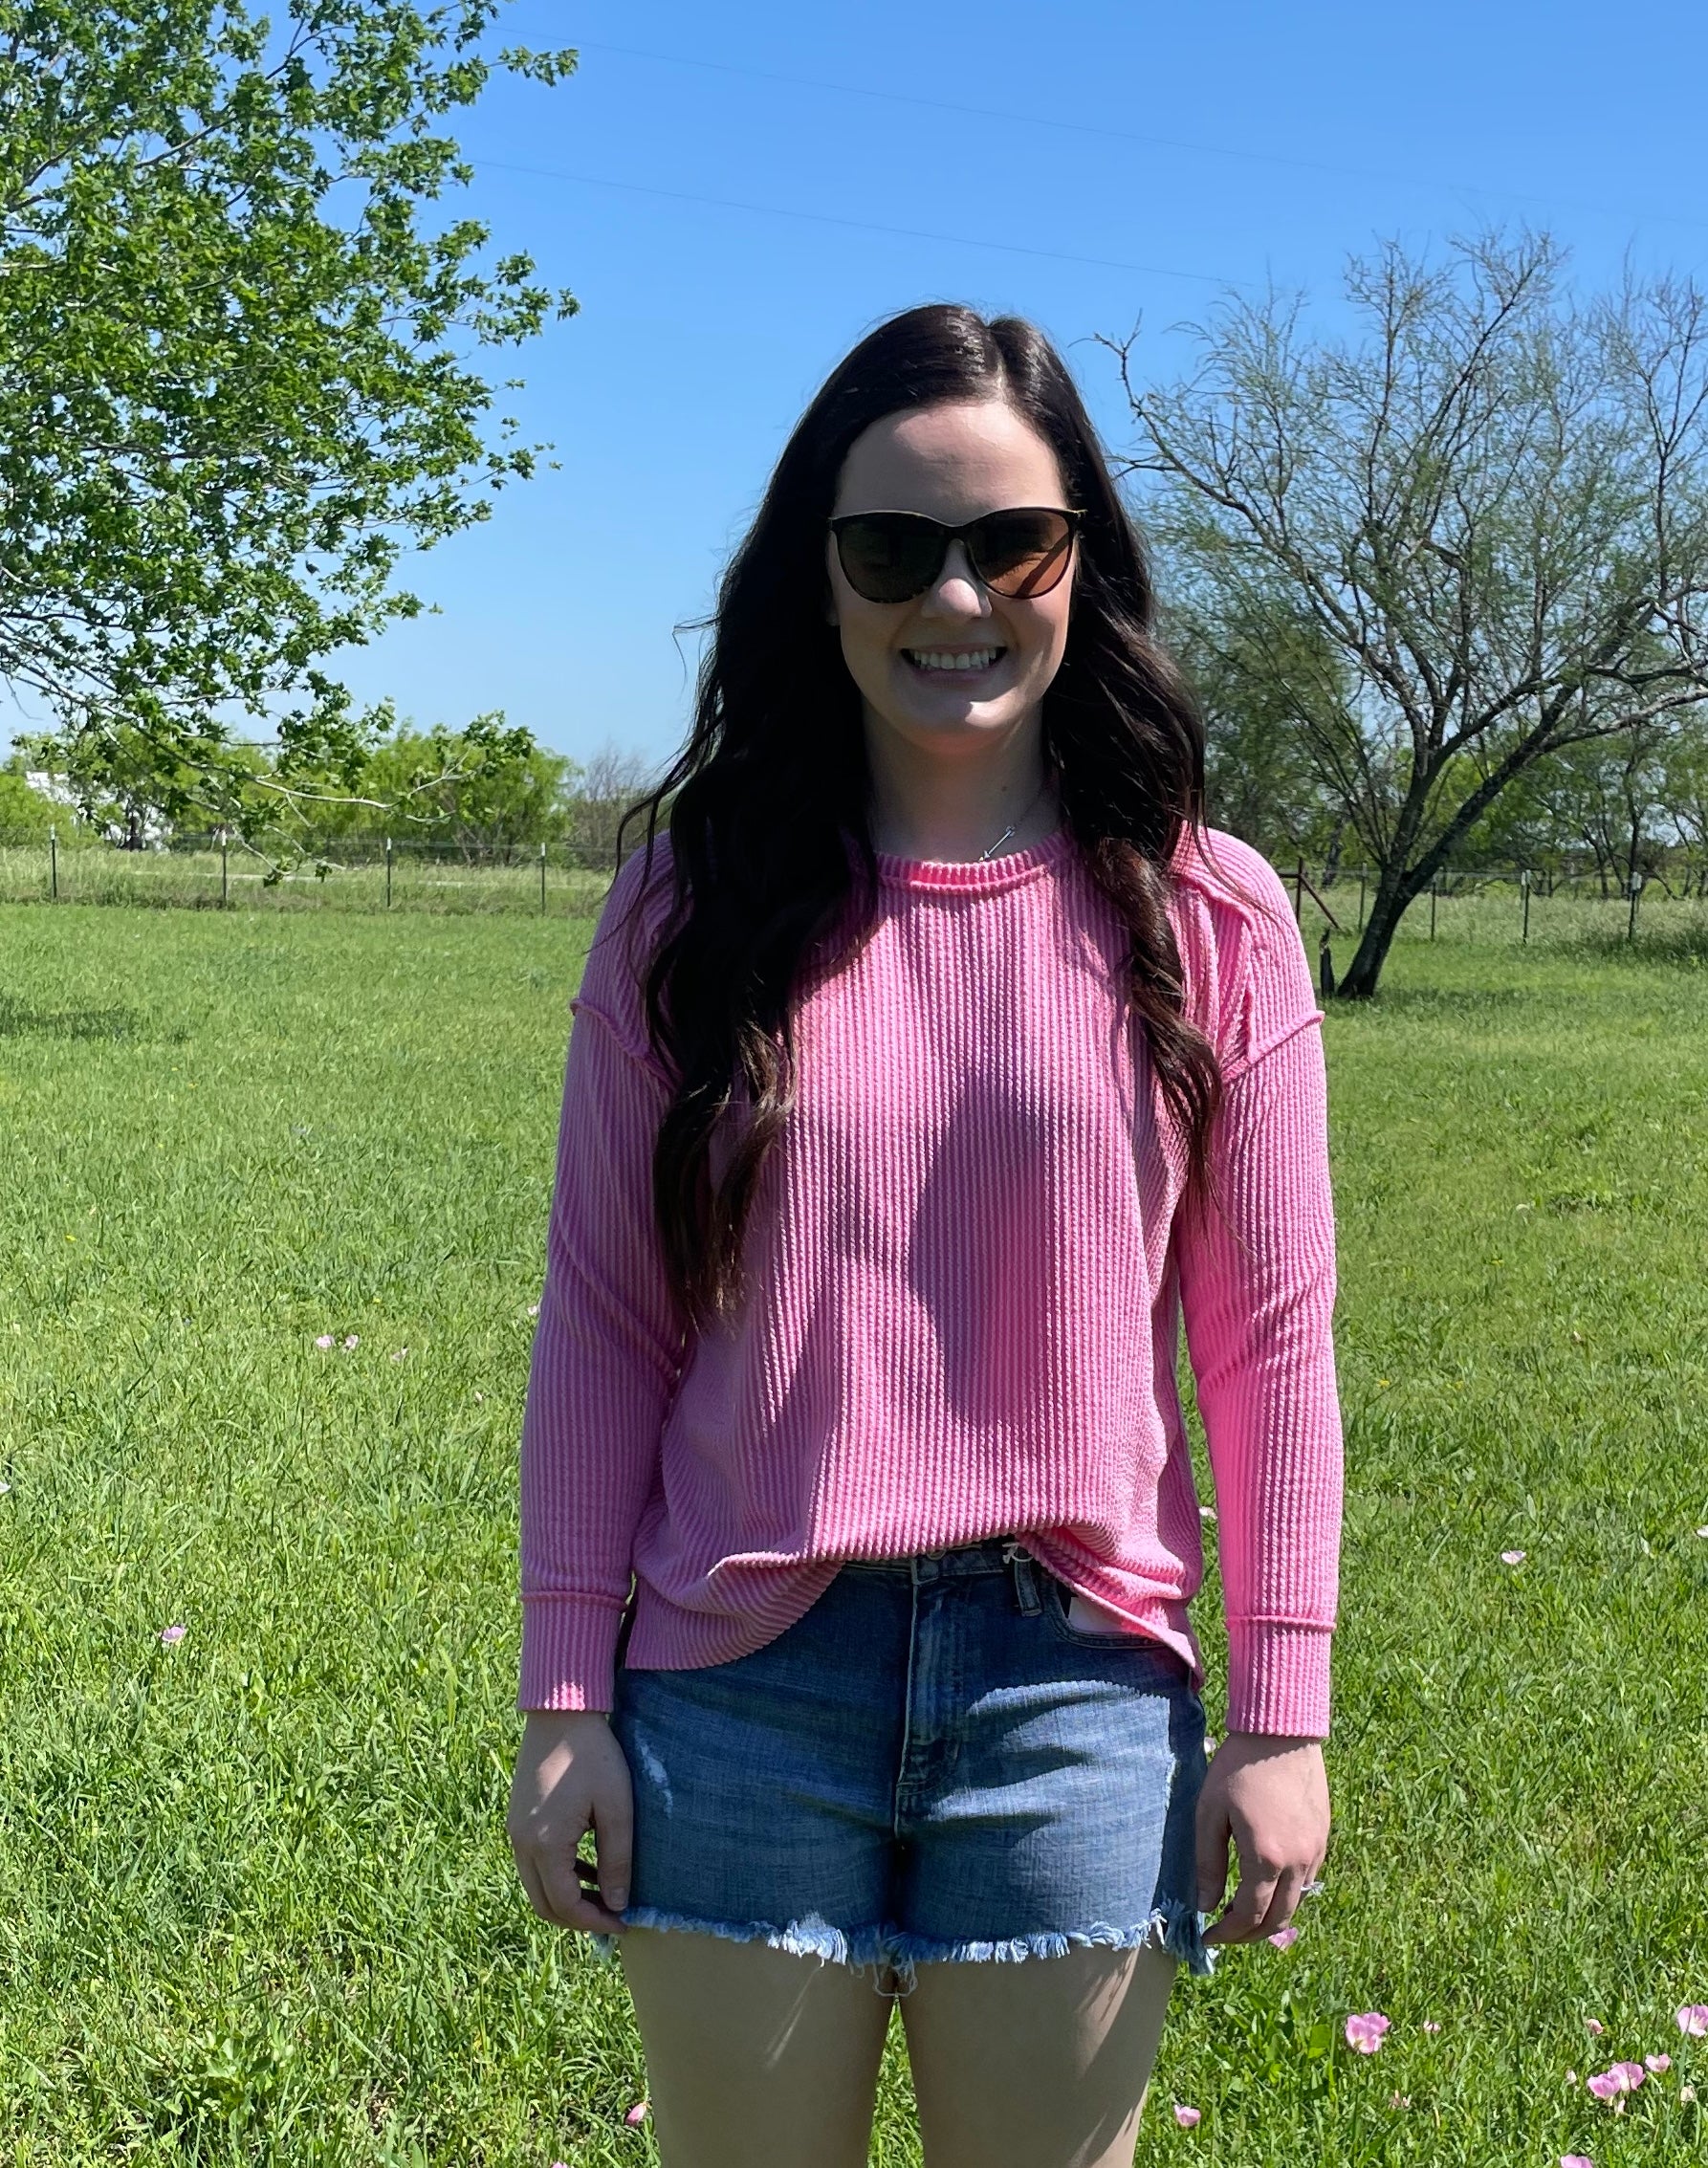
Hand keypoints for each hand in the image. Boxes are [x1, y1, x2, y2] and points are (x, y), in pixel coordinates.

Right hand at [507, 1709, 632, 1934]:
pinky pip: (532, 1863)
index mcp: (545, 1844)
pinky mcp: (515, 1819)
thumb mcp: (616, 1807)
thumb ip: (616, 1860)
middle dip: (578, 1917)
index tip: (623, 1923)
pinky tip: (585, 1865)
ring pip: (536, 1886)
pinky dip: (556, 1875)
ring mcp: (514, 1831)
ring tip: (603, 1893)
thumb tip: (618, 1903)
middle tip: (612, 1915)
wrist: (561, 1712)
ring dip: (566, 1897)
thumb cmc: (593, 1755)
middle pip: (544, 1904)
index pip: (565, 1906)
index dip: (595, 1922)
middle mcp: (521, 1843)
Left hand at [1195, 1731, 1328, 1944]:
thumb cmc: (1238, 1767)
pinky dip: (1289, 1893)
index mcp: (1267, 1858)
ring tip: (1243, 1910)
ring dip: (1272, 1916)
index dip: (1227, 1934)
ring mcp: (1317, 1850)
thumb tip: (1205, 1905)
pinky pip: (1309, 1880)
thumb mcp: (1210, 1812)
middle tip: (1226, 1932)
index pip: (1249, 1916)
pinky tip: (1267, 1882)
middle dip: (1250, 1935)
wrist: (1281, 1730)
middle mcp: (1298, 1862)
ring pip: (1298, 1903)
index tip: (1208, 1936)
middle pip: (1279, 1920)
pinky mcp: (1324, 1837)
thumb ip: (1207, 1863)